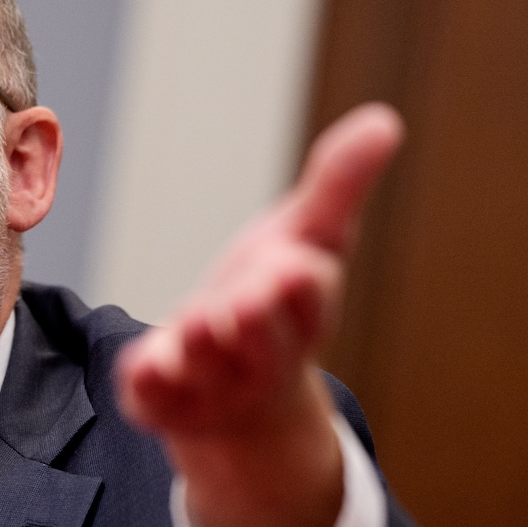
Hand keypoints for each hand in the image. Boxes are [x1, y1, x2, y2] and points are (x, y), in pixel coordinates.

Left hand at [117, 103, 401, 526]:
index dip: (299, 284)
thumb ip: (338, 187)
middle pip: (260, 339)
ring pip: (205, 367)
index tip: (292, 264)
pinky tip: (142, 367)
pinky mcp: (163, 405)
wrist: (237, 394)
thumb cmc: (275, 301)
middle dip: (252, 317)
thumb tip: (385, 121)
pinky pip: (153, 399)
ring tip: (195, 324)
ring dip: (200, 346)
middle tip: (242, 300)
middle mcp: (262, 360)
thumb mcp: (306, 239)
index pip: (307, 298)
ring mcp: (213, 388)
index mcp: (303, 316)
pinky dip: (148, 383)